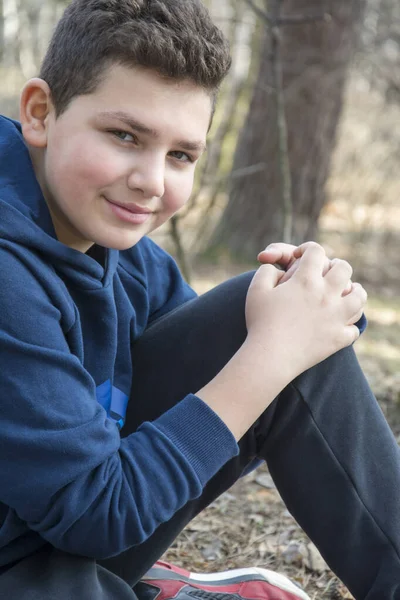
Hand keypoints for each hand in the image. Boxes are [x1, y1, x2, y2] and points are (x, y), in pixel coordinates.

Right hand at [246, 244, 366, 380]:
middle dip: (336, 266)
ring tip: (347, 292)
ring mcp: (336, 317)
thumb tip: (277, 268)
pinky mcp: (339, 338)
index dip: (307, 249)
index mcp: (305, 280)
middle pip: (344, 268)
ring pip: (358, 296)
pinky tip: (341, 324)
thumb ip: (267, 271)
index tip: (300, 256)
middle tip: (328, 271)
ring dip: (354, 291)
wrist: (270, 356)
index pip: (316, 251)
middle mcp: (326, 295)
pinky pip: (353, 328)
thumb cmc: (260, 322)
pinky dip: (349, 325)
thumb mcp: (256, 290)